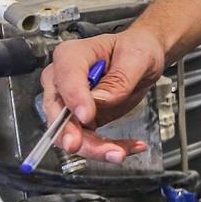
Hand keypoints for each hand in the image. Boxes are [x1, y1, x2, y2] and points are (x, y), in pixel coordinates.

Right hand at [40, 26, 166, 162]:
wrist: (142, 59)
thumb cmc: (134, 49)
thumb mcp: (136, 57)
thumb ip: (119, 79)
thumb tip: (101, 100)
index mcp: (72, 56)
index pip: (65, 78)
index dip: (74, 99)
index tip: (87, 116)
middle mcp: (63, 81)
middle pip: (58, 112)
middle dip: (75, 135)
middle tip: (95, 148)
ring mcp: (69, 103)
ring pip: (70, 133)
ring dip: (95, 148)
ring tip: (120, 152)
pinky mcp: (81, 120)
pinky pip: (87, 140)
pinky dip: (106, 148)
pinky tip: (127, 148)